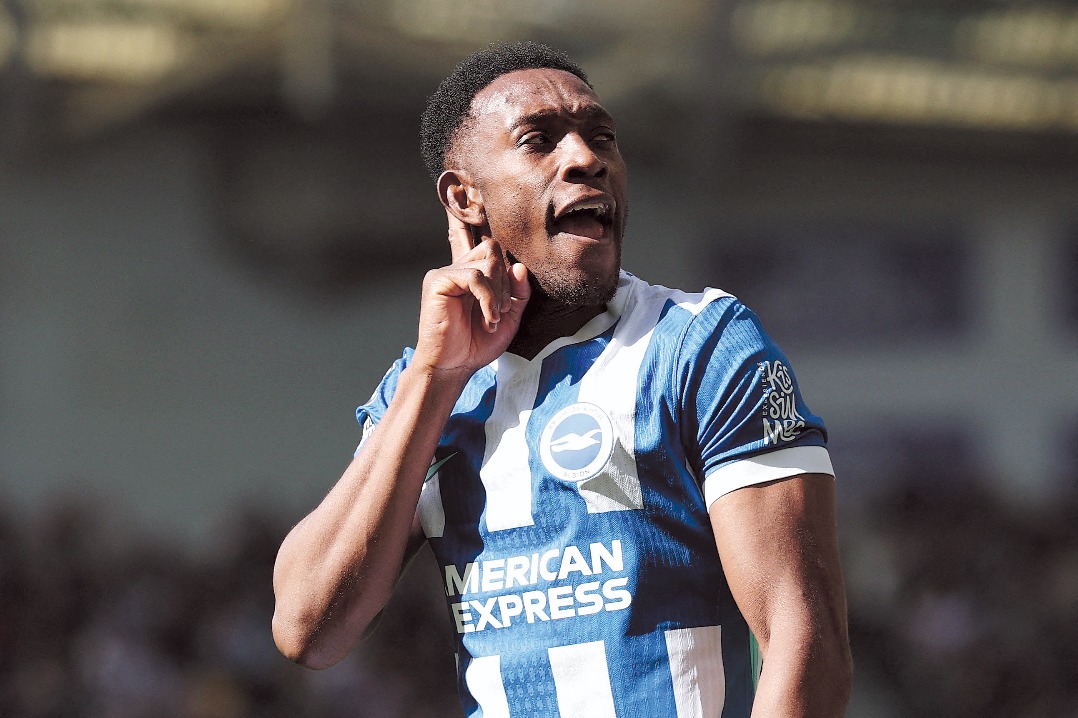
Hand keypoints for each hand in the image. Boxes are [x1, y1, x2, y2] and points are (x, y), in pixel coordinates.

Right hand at [412, 211, 530, 377]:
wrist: (453, 366)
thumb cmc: (476, 344)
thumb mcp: (509, 317)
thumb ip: (518, 292)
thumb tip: (520, 266)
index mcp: (469, 273)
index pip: (468, 237)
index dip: (462, 213)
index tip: (456, 188)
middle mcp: (456, 267)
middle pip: (493, 248)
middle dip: (505, 280)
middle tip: (500, 310)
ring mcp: (445, 272)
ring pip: (487, 260)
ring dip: (498, 292)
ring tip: (493, 316)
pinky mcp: (438, 281)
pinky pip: (475, 276)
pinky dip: (487, 298)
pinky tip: (487, 317)